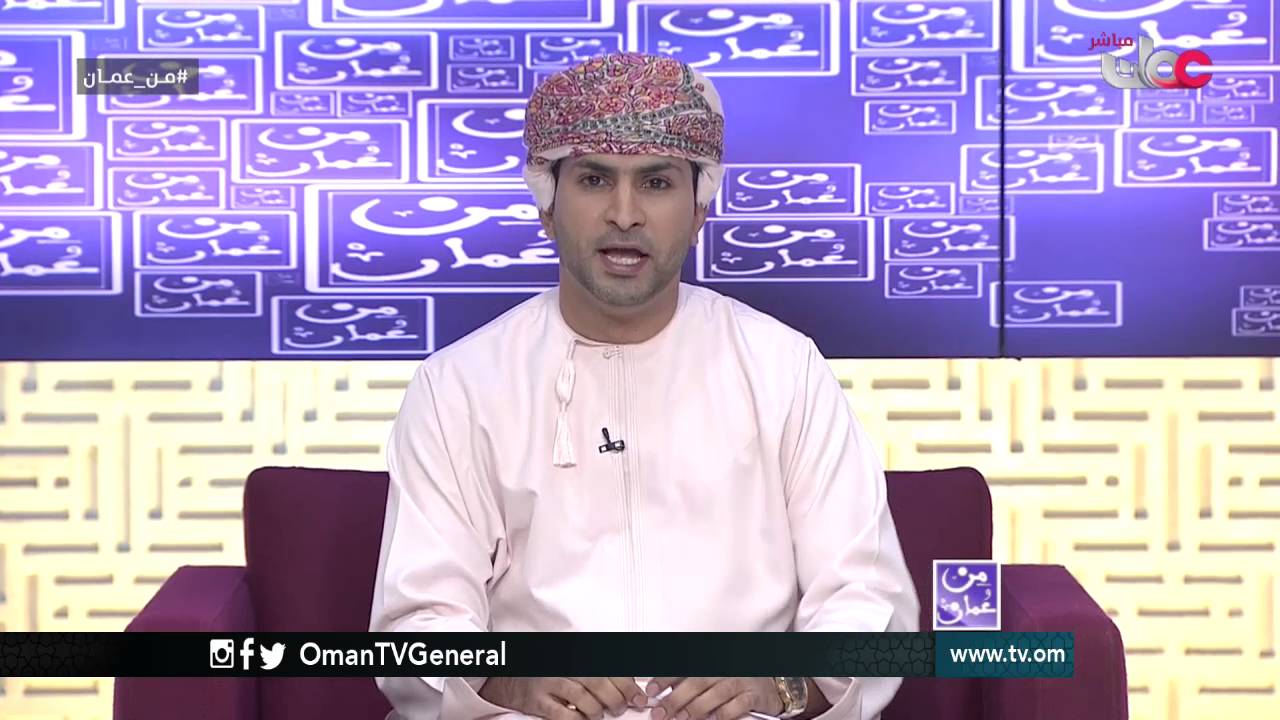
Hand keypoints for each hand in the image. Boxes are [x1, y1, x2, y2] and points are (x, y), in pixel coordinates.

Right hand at [479, 677, 647, 719]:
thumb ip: (596, 674)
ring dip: (597, 712)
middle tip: (620, 709)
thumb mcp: (572, 667)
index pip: (608, 667)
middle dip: (616, 700)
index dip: (628, 685)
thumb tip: (628, 688)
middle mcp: (563, 666)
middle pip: (599, 682)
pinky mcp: (538, 701)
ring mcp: (550, 683)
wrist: (509, 679)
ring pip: (584, 698)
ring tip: (599, 716)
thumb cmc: (546, 674)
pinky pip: (564, 715)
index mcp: (575, 655)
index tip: (639, 698)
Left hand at [645, 678, 783, 719]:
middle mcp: (724, 669)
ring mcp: (739, 681)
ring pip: (714, 694)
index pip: (684, 668)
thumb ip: (692, 683)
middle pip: (696, 682)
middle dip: (675, 698)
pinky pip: (736, 705)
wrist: (773, 684)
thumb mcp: (713, 677)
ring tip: (680, 718)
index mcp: (711, 662)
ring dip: (695, 708)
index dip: (666, 678)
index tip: (651, 690)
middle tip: (660, 712)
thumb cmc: (738, 681)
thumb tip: (665, 694)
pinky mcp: (753, 695)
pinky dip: (722, 714)